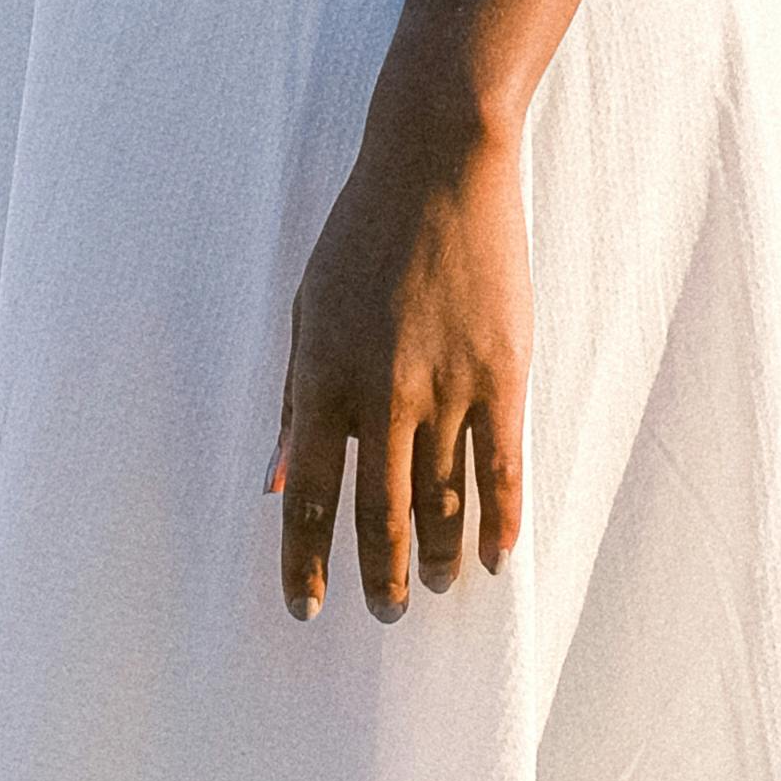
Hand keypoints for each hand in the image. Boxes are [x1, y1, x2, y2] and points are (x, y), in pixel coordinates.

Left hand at [270, 81, 530, 621]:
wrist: (439, 166)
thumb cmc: (362, 235)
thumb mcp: (307, 312)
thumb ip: (295, 402)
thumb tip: (277, 481)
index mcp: (322, 380)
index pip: (310, 499)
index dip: (305, 564)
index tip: (306, 609)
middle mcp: (382, 395)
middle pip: (379, 516)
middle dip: (380, 578)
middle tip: (384, 615)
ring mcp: (447, 387)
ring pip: (445, 501)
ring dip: (440, 557)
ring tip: (440, 589)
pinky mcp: (503, 373)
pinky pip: (502, 467)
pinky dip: (501, 521)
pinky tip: (498, 557)